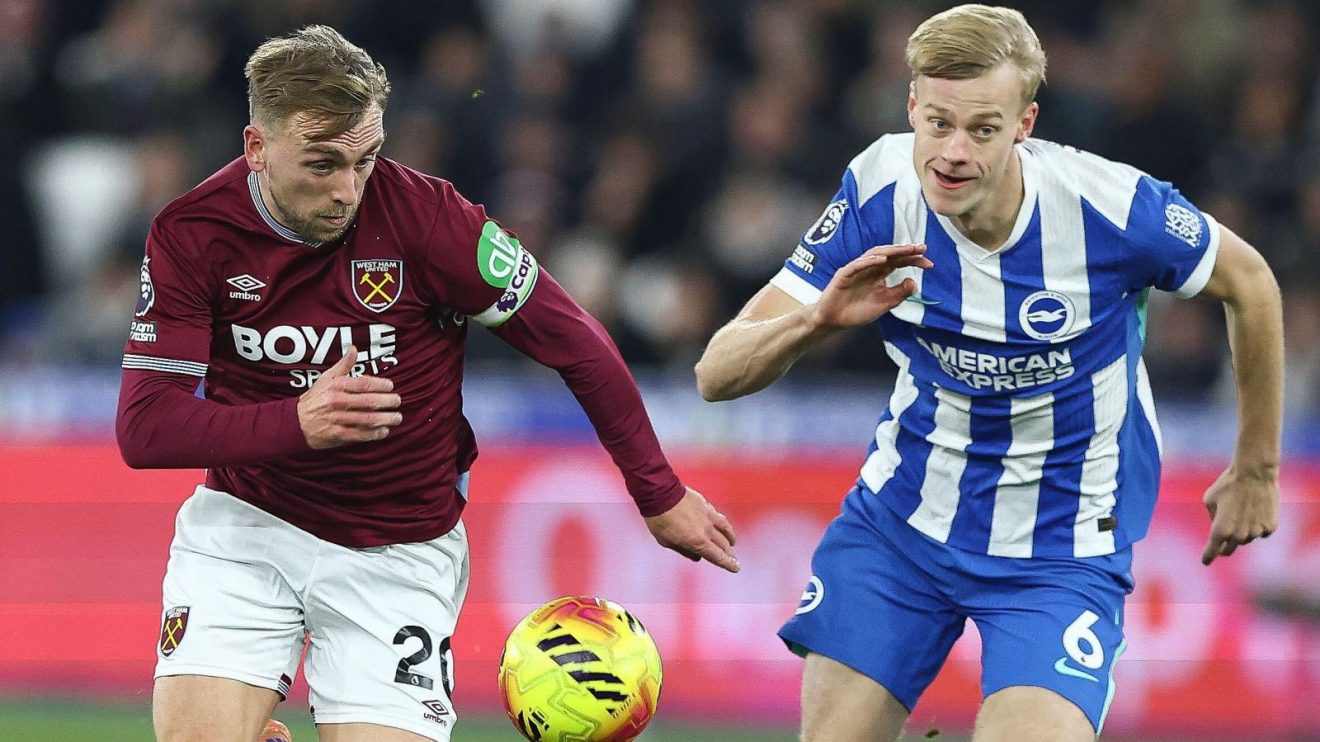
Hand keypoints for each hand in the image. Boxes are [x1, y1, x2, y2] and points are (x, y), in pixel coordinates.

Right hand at [298, 346, 402, 448]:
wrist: (295, 422)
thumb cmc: (315, 398)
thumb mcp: (326, 378)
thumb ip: (343, 365)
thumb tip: (354, 348)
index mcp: (336, 386)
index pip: (363, 383)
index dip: (380, 384)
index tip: (391, 386)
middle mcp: (336, 402)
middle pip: (368, 401)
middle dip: (387, 402)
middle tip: (398, 401)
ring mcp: (337, 419)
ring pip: (367, 419)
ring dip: (385, 419)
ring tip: (397, 418)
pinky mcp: (337, 435)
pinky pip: (359, 435)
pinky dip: (373, 434)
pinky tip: (384, 431)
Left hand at [644, 487, 738, 572]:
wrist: (660, 494)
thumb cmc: (659, 520)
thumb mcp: (666, 541)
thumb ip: (684, 550)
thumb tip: (697, 557)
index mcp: (697, 542)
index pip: (717, 556)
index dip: (728, 564)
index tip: (736, 568)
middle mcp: (706, 530)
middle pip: (723, 544)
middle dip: (730, 554)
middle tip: (734, 560)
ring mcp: (707, 515)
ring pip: (725, 528)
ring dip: (730, 537)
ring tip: (732, 542)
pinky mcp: (705, 504)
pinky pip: (717, 515)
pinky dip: (722, 522)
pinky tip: (721, 523)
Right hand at [811, 244, 933, 329]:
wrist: (833, 321)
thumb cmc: (856, 311)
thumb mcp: (884, 304)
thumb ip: (899, 294)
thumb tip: (915, 282)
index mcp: (879, 275)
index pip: (899, 263)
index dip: (914, 261)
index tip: (929, 264)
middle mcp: (869, 268)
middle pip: (890, 255)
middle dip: (905, 250)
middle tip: (921, 248)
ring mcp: (856, 270)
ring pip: (874, 255)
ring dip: (890, 251)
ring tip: (905, 249)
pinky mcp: (844, 275)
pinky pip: (857, 265)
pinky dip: (869, 261)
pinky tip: (881, 259)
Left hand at [1201, 464, 1278, 564]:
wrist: (1254, 474)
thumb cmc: (1228, 484)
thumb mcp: (1209, 499)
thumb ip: (1212, 517)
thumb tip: (1217, 525)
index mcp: (1220, 530)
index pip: (1212, 550)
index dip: (1207, 557)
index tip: (1205, 562)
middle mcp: (1238, 535)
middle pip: (1229, 549)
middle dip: (1224, 548)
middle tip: (1221, 546)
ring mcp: (1256, 533)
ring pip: (1246, 539)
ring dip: (1241, 533)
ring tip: (1242, 512)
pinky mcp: (1270, 528)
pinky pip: (1261, 533)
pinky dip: (1257, 527)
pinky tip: (1256, 512)